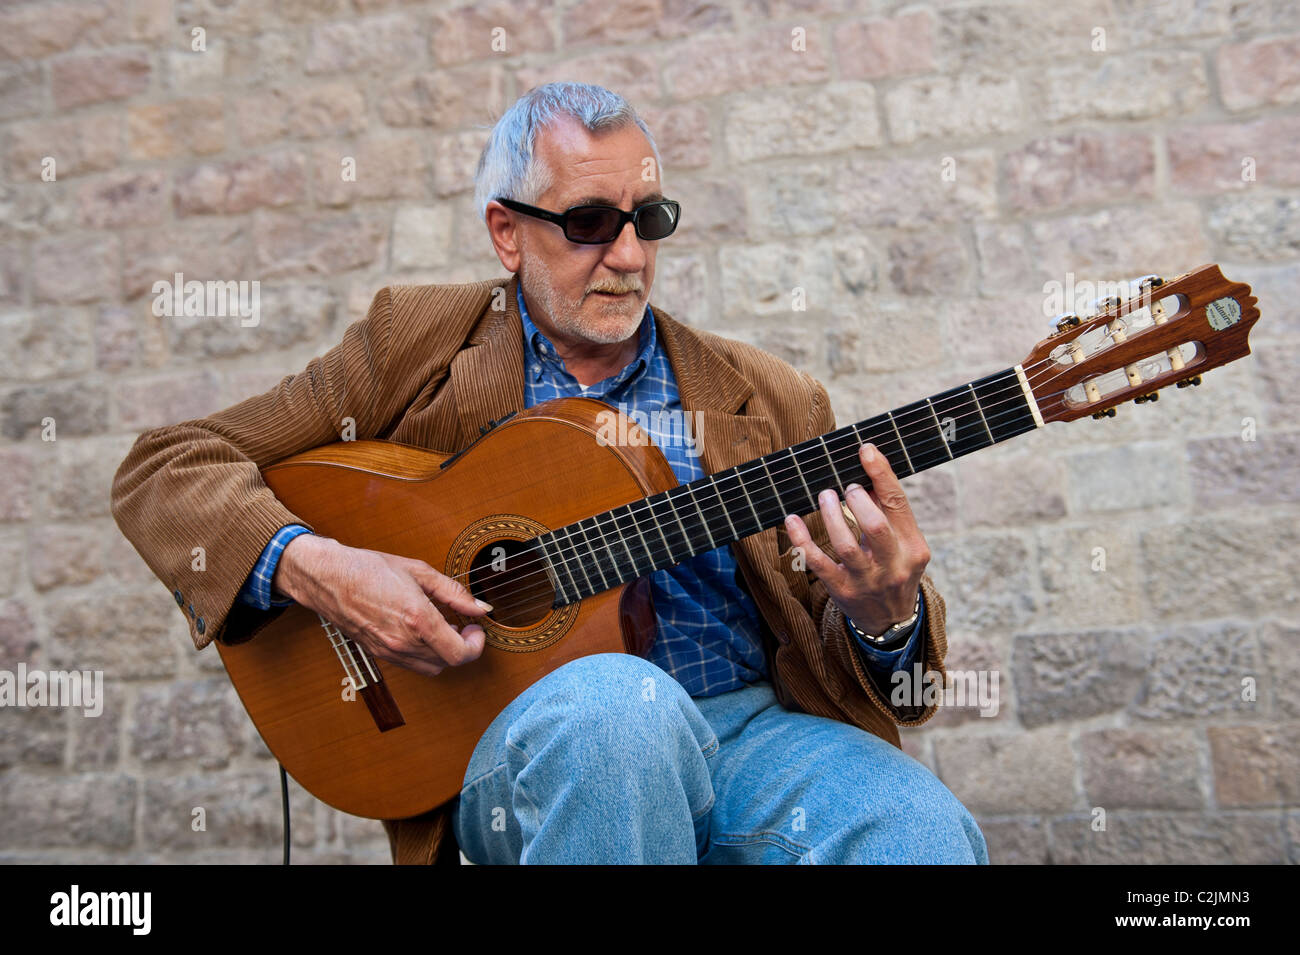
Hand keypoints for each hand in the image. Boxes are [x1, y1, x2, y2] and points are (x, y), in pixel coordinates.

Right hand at [272, 534, 489, 677]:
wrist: (328, 578)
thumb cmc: (369, 569)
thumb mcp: (419, 572)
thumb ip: (453, 592)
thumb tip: (479, 607)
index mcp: (417, 620)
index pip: (458, 654)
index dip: (475, 646)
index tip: (475, 629)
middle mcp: (403, 642)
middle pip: (447, 663)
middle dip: (461, 646)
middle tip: (461, 624)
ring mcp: (389, 651)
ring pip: (430, 668)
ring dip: (442, 653)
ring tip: (441, 627)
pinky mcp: (379, 653)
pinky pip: (411, 664)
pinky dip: (424, 654)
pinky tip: (421, 631)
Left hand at [783, 442, 929, 634]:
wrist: (890, 622)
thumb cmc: (895, 569)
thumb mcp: (904, 544)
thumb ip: (889, 514)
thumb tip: (865, 476)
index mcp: (913, 547)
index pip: (898, 504)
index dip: (881, 474)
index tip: (865, 450)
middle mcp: (893, 565)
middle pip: (874, 526)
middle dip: (856, 499)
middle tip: (845, 487)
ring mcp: (866, 580)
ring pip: (845, 544)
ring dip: (830, 515)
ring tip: (824, 496)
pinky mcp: (842, 590)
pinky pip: (817, 562)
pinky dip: (802, 539)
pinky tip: (792, 520)